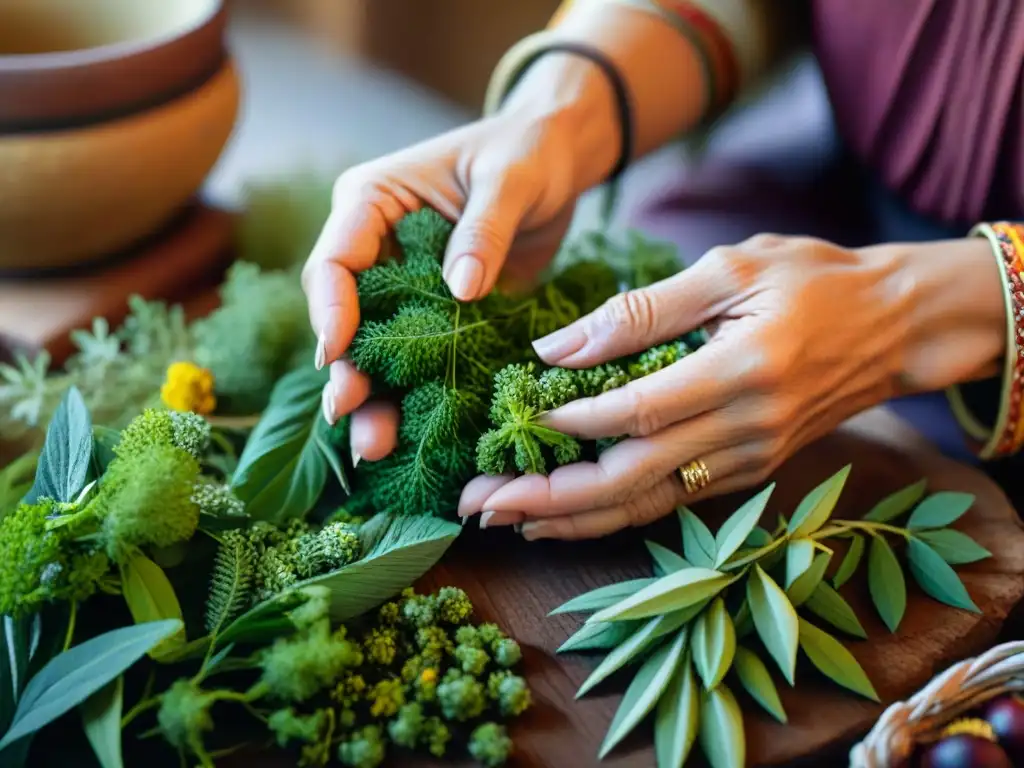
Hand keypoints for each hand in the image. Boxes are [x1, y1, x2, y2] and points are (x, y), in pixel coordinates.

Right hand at [301, 108, 592, 462]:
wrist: (557, 165)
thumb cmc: (528, 153)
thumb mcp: (511, 180)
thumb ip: (484, 231)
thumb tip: (460, 290)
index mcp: (371, 203)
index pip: (335, 261)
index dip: (332, 309)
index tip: (339, 352)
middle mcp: (375, 250)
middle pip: (345, 317)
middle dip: (346, 369)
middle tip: (349, 415)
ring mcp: (403, 287)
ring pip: (376, 350)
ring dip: (374, 398)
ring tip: (374, 447)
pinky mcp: (437, 315)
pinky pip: (419, 360)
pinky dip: (416, 395)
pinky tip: (415, 435)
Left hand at [459, 234, 924, 539]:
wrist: (895, 325)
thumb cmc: (813, 280)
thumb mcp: (730, 268)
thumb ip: (641, 309)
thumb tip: (556, 347)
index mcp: (741, 372)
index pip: (638, 411)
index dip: (571, 422)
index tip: (514, 421)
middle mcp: (745, 431)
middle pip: (631, 478)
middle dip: (548, 496)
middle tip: (479, 502)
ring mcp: (747, 460)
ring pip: (646, 504)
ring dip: (569, 518)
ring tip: (501, 519)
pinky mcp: (746, 471)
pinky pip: (669, 502)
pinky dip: (610, 513)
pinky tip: (563, 515)